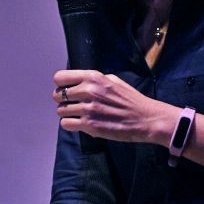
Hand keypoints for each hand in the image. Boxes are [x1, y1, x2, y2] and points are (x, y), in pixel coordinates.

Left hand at [53, 69, 178, 144]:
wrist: (146, 119)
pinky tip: (80, 123)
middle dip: (63, 100)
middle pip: (57, 95)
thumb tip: (76, 82)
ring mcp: (88, 109)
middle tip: (74, 104)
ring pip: (60, 110)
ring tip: (79, 114)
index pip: (60, 77)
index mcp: (93, 78)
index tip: (66, 90)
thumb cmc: (131, 100)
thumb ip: (93, 80)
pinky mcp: (89, 125)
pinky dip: (70, 124)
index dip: (61, 84)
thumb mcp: (113, 80)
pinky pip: (66, 124)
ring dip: (67, 113)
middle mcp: (88, 91)